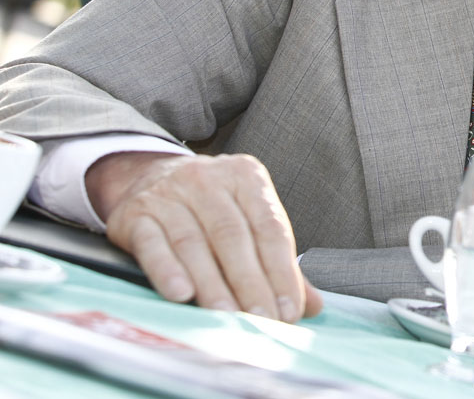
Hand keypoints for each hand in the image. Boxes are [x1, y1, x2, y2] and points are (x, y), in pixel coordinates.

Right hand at [86, 151, 323, 321]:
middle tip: (262, 321)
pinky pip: (153, 244)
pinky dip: (167, 270)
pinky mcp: (137, 214)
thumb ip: (278, 260)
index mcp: (246, 177)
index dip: (282, 271)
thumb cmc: (211, 206)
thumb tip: (312, 305)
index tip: (290, 310)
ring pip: (194, 243)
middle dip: (251, 283)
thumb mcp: (248, 217)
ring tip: (227, 318)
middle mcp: (209, 179)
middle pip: (234, 237)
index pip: (270, 227)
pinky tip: (180, 295)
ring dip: (212, 285)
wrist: (149, 175)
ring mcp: (170, 194)